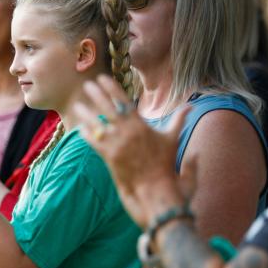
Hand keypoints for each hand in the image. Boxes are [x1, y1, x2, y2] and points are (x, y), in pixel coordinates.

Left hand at [73, 75, 187, 228]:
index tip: (102, 78)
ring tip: (77, 104)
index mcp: (141, 125)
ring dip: (86, 113)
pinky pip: (94, 143)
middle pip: (108, 108)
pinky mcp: (110, 157)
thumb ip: (179, 120)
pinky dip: (87, 134)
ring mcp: (117, 144)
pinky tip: (80, 128)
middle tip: (86, 84)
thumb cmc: (165, 165)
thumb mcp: (173, 139)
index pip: (124, 101)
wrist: (157, 190)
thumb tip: (190, 106)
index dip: (112, 88)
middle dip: (96, 94)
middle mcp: (128, 132)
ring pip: (97, 124)